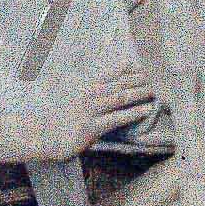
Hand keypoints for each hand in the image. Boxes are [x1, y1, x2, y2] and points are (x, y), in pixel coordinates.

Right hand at [38, 63, 155, 159]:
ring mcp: (90, 111)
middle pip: (120, 84)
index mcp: (88, 87)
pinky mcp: (91, 127)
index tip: (148, 69)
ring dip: (140, 93)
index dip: (132, 71)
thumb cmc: (65, 119)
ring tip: (156, 91)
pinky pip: (116, 118)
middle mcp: (90, 96)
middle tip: (159, 80)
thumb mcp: (80, 97)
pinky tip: (145, 110)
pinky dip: (132, 113)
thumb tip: (122, 71)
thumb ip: (100, 85)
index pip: (114, 74)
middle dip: (141, 81)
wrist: (46, 137)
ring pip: (120, 98)